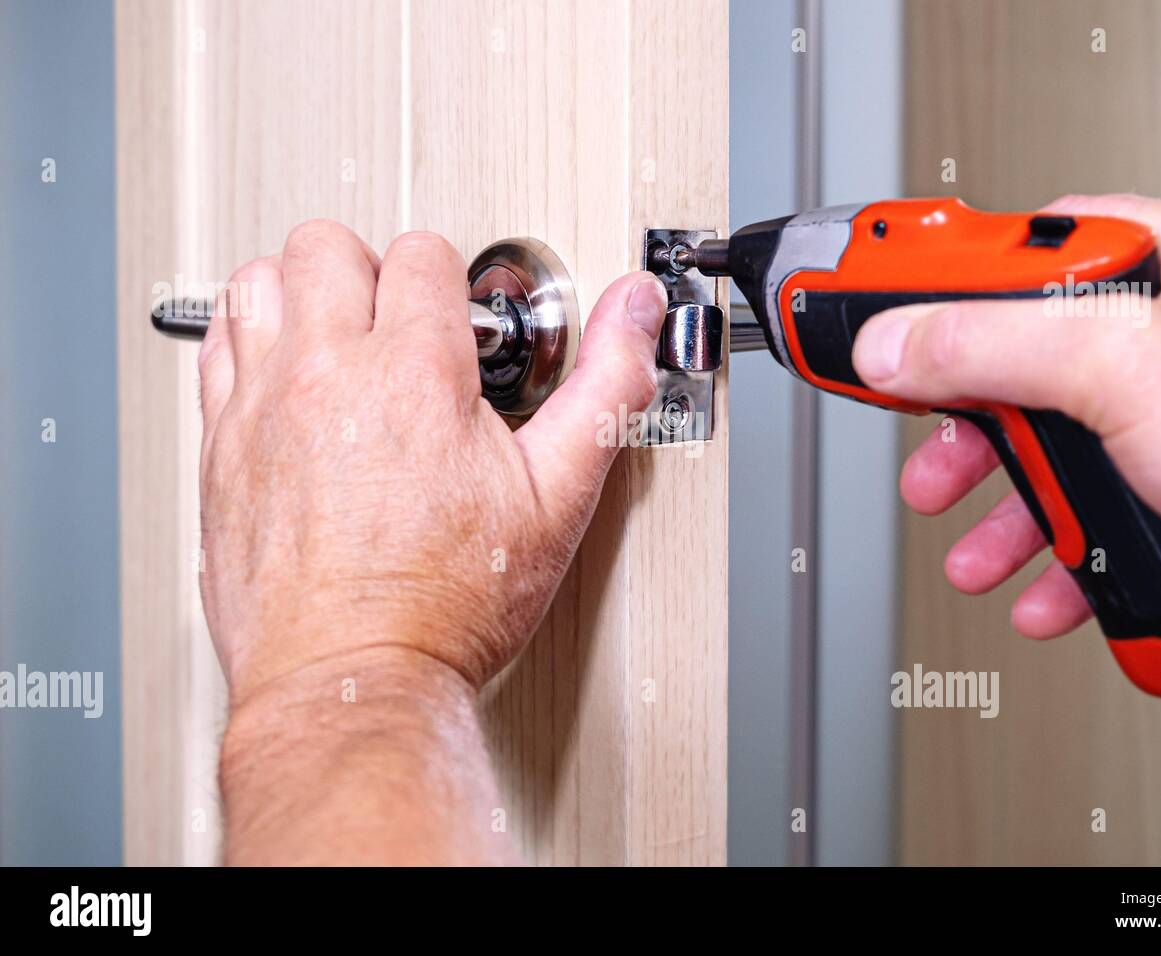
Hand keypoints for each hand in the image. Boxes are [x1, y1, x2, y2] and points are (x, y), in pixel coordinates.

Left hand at [197, 220, 666, 703]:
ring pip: (258, 281)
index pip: (424, 254)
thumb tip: (634, 311)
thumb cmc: (448, 605)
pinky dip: (249, 346)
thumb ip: (604, 385)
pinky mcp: (220, 449)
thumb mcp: (558, 495)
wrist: (353, 679)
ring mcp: (262, 409)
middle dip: (372, 271)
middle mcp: (327, 375)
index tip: (460, 327)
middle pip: (327, 245)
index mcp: (415, 373)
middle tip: (399, 324)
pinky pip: (215, 351)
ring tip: (339, 341)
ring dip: (301, 295)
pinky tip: (286, 380)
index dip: (454, 282)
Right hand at [852, 194, 1160, 635]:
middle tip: (929, 458)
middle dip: (971, 432)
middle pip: (1027, 363)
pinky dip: (1060, 556)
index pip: (1027, 247)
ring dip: (1008, 513)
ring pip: (1057, 451)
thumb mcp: (1117, 365)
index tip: (885, 311)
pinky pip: (1097, 512)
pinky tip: (1044, 587)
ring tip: (976, 552)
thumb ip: (988, 343)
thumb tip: (893, 342)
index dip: (947, 282)